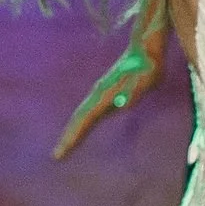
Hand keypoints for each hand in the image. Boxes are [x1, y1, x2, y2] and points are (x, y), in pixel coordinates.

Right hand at [53, 4, 170, 157]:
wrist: (145, 49)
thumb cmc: (147, 66)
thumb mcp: (145, 80)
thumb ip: (134, 91)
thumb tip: (120, 104)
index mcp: (105, 94)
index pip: (85, 118)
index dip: (74, 135)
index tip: (63, 150)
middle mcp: (98, 94)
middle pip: (79, 119)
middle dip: (68, 138)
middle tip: (57, 156)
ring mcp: (100, 94)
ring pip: (82, 115)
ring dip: (73, 132)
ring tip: (63, 148)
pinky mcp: (106, 95)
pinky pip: (89, 113)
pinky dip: (81, 124)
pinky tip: (80, 131)